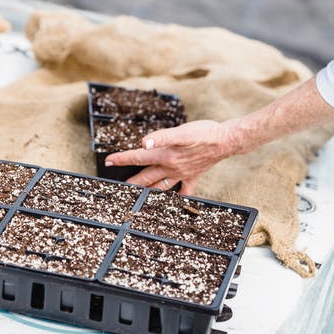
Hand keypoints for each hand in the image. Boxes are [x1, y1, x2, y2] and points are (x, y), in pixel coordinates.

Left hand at [105, 119, 237, 194]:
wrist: (225, 140)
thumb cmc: (203, 133)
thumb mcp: (180, 131)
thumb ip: (160, 137)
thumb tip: (143, 142)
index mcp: (165, 155)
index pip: (138, 157)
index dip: (122, 159)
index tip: (107, 161)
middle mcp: (171, 167)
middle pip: (146, 175)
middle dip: (131, 181)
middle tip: (118, 187)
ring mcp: (182, 173)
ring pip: (161, 185)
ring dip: (149, 190)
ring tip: (139, 195)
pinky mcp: (194, 175)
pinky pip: (184, 191)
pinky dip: (178, 197)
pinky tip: (174, 202)